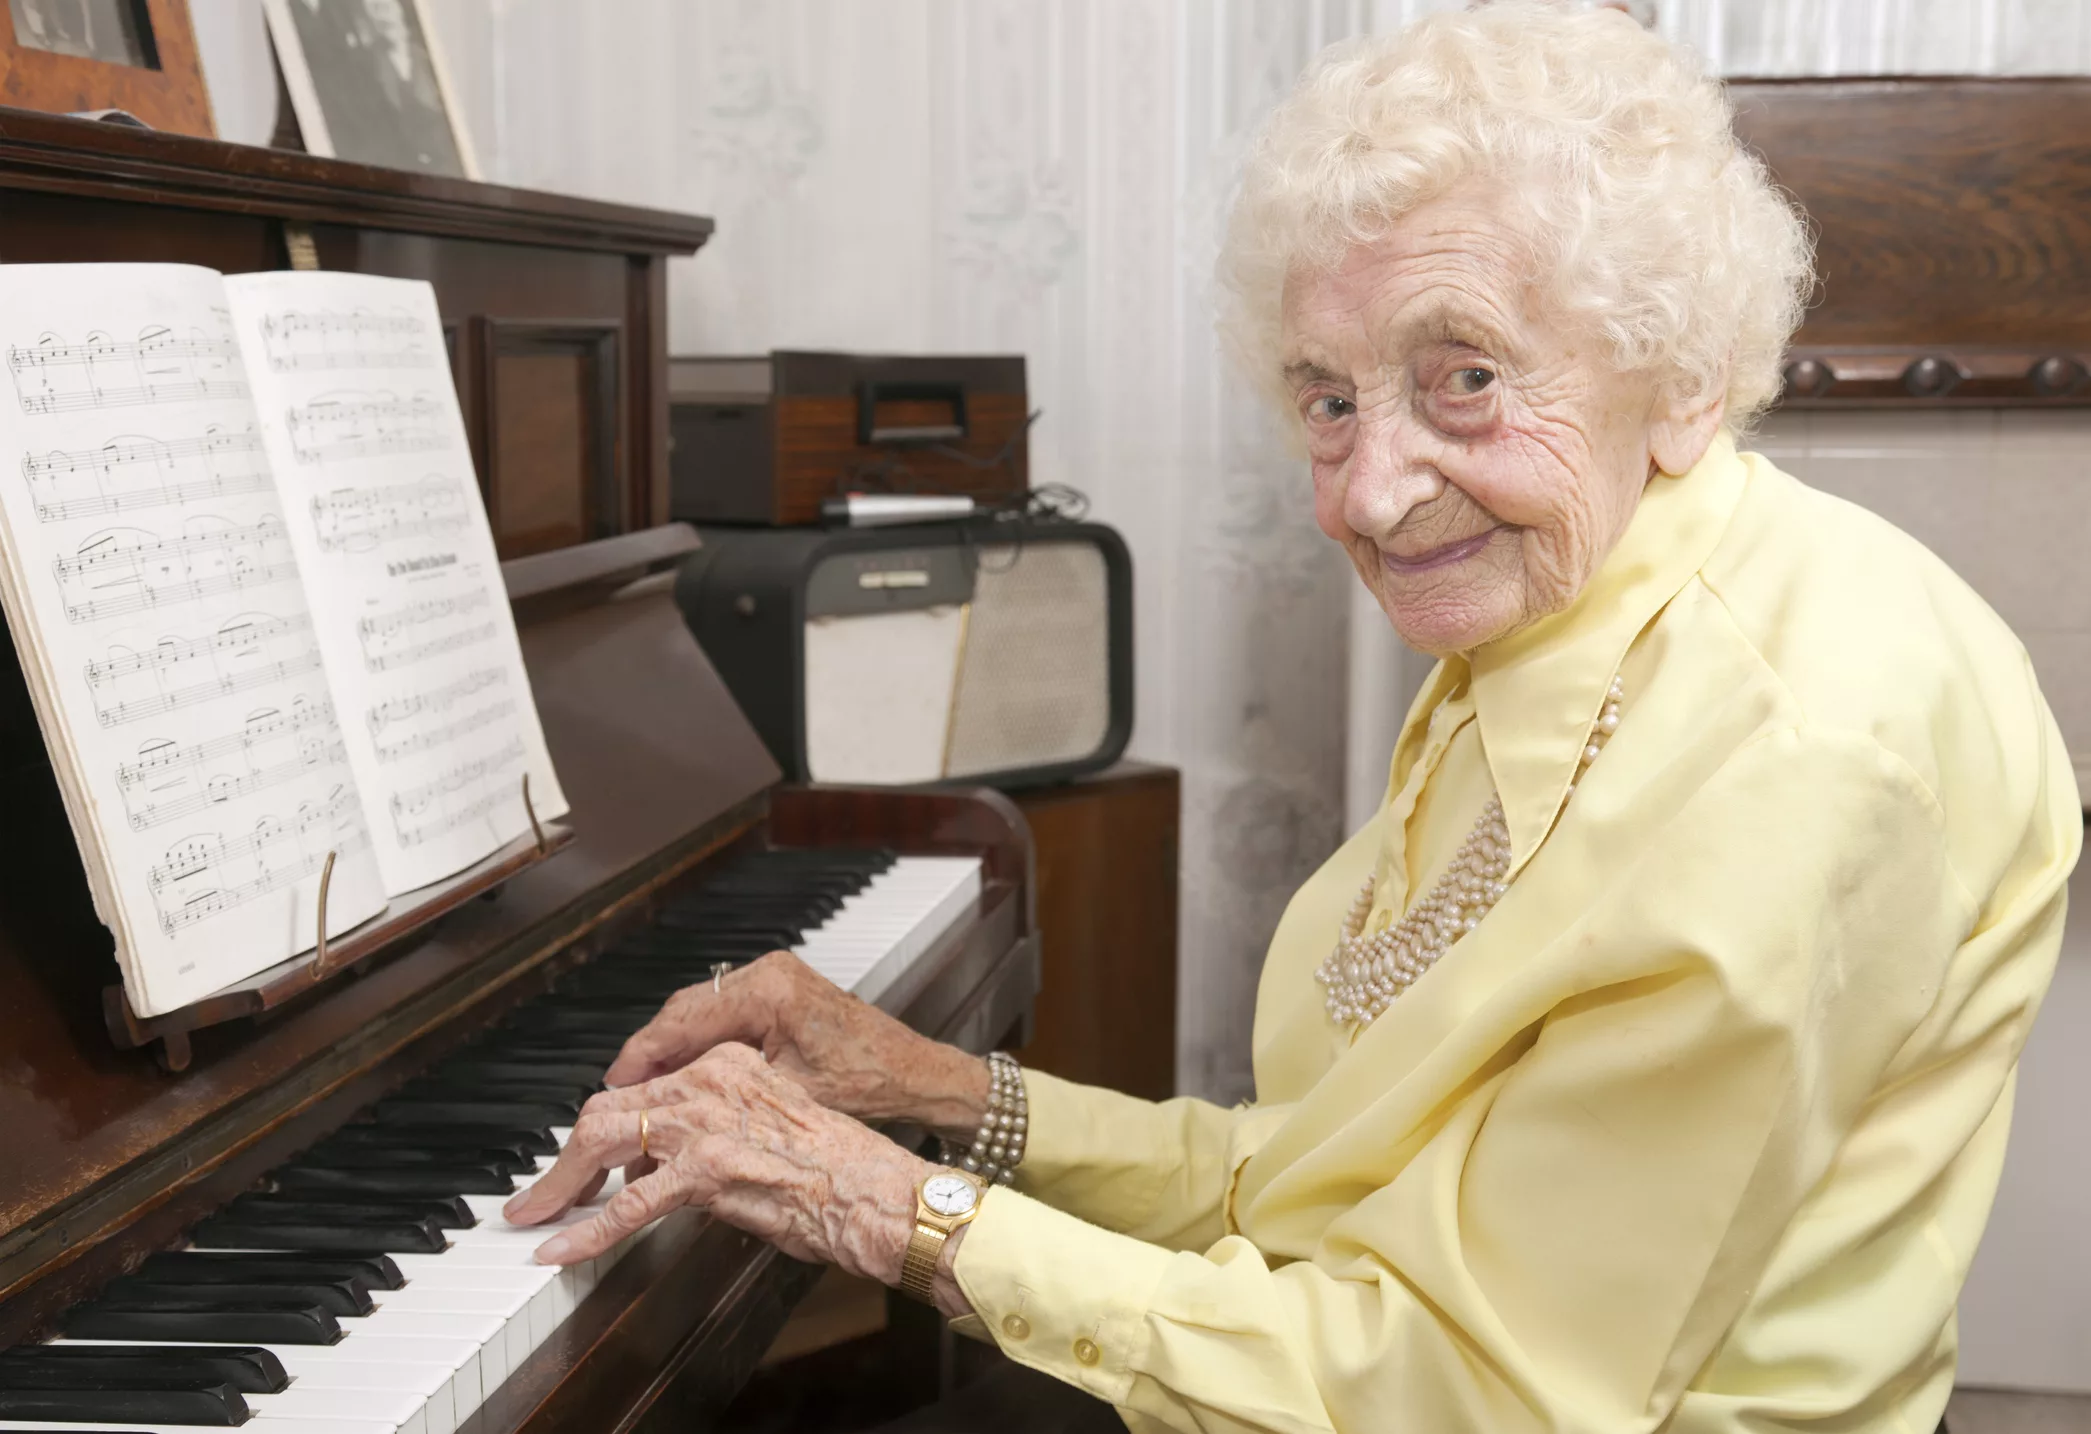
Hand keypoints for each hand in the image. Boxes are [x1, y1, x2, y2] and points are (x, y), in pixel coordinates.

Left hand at [504, 1042, 946, 1289]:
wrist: (878, 1191)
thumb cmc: (841, 1170)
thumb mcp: (773, 1124)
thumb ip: (720, 1127)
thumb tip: (671, 1163)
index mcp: (730, 1063)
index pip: (645, 1086)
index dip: (607, 1123)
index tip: (585, 1154)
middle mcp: (711, 1081)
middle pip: (610, 1107)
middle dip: (565, 1154)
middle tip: (541, 1190)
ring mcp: (705, 1123)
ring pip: (603, 1141)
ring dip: (559, 1185)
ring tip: (534, 1214)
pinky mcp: (705, 1170)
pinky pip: (625, 1205)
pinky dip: (584, 1231)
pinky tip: (561, 1248)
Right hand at [604, 950, 988, 1140]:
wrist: (915, 1072)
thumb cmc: (869, 1083)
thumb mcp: (787, 1095)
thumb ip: (725, 1095)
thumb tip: (667, 1118)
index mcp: (770, 990)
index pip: (683, 1019)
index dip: (642, 1056)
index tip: (612, 1087)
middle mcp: (768, 973)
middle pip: (684, 1011)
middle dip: (650, 1056)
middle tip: (618, 1096)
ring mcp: (773, 978)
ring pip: (699, 1012)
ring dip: (671, 1051)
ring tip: (645, 1094)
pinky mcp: (778, 992)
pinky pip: (722, 1014)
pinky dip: (699, 1045)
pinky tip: (684, 1078)